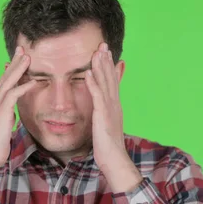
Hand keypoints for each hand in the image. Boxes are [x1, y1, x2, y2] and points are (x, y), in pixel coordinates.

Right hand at [0, 46, 35, 185]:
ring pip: (7, 82)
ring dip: (18, 69)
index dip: (11, 69)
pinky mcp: (0, 114)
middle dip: (14, 62)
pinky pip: (12, 96)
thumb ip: (7, 118)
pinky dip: (23, 87)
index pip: (3, 82)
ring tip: (29, 57)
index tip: (19, 58)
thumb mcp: (3, 128)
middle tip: (23, 48)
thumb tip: (12, 115)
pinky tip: (33, 81)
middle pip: (4, 77)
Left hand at [85, 42, 141, 191]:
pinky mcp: (103, 114)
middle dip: (106, 60)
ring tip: (97, 51)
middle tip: (103, 44)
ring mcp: (109, 108)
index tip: (106, 53)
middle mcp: (114, 104)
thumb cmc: (108, 146)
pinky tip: (87, 72)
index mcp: (114, 105)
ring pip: (105, 83)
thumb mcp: (106, 125)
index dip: (109, 66)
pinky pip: (97, 95)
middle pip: (110, 78)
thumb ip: (105, 114)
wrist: (114, 159)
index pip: (112, 81)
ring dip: (100, 66)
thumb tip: (102, 109)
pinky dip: (93, 83)